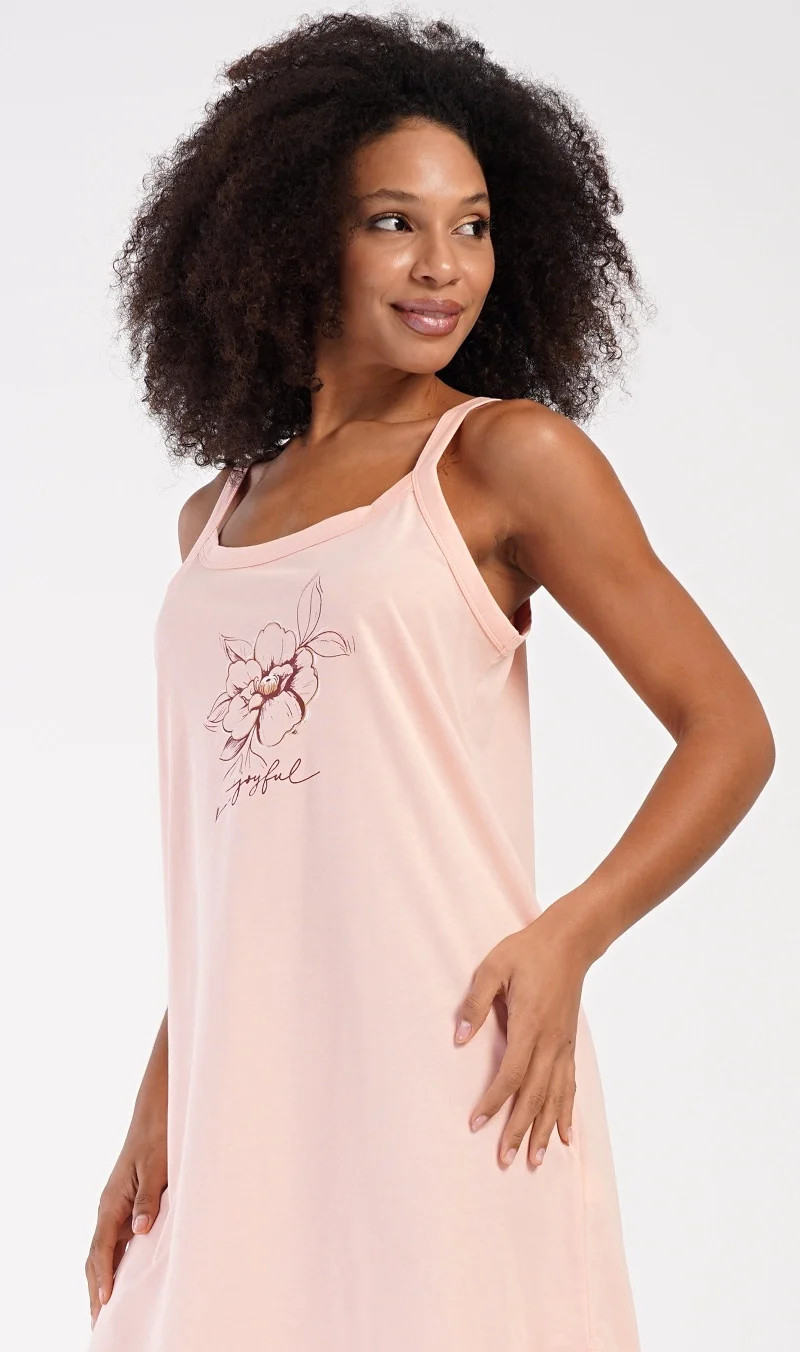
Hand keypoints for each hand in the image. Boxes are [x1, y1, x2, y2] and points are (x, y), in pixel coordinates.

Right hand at [85, 1114, 166, 1328]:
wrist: (155, 1114)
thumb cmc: (157, 1138)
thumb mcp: (157, 1169)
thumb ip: (148, 1200)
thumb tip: (139, 1231)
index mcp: (112, 1201)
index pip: (101, 1247)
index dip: (103, 1275)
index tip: (106, 1300)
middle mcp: (110, 1207)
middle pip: (96, 1256)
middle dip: (96, 1288)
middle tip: (98, 1320)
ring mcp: (117, 1207)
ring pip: (104, 1251)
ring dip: (103, 1279)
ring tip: (104, 1309)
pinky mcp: (127, 1205)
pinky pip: (116, 1240)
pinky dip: (113, 1263)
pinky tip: (120, 1278)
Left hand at [454, 902, 590, 1168]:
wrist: (570, 941)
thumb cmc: (527, 951)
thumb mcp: (493, 967)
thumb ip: (475, 1003)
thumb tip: (458, 1038)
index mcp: (529, 1025)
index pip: (511, 1073)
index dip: (494, 1101)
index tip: (476, 1123)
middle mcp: (550, 1042)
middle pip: (534, 1094)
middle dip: (520, 1130)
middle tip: (504, 1160)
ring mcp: (563, 1045)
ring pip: (555, 1097)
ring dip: (545, 1130)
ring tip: (535, 1161)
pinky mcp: (569, 1044)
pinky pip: (569, 1085)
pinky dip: (567, 1112)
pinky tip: (567, 1136)